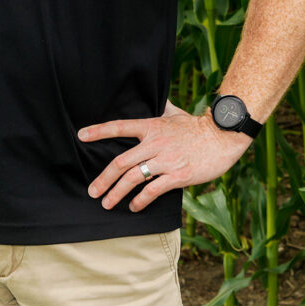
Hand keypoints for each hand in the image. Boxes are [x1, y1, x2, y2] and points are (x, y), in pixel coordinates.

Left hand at [77, 99, 250, 210]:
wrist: (223, 137)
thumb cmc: (198, 126)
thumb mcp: (175, 113)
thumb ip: (162, 108)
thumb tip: (156, 99)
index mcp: (151, 126)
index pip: (120, 127)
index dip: (99, 131)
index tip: (81, 135)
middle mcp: (155, 143)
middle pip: (121, 161)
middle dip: (103, 178)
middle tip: (92, 191)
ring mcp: (166, 160)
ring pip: (133, 178)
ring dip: (117, 193)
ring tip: (107, 203)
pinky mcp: (178, 175)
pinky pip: (153, 190)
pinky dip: (140, 200)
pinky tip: (134, 207)